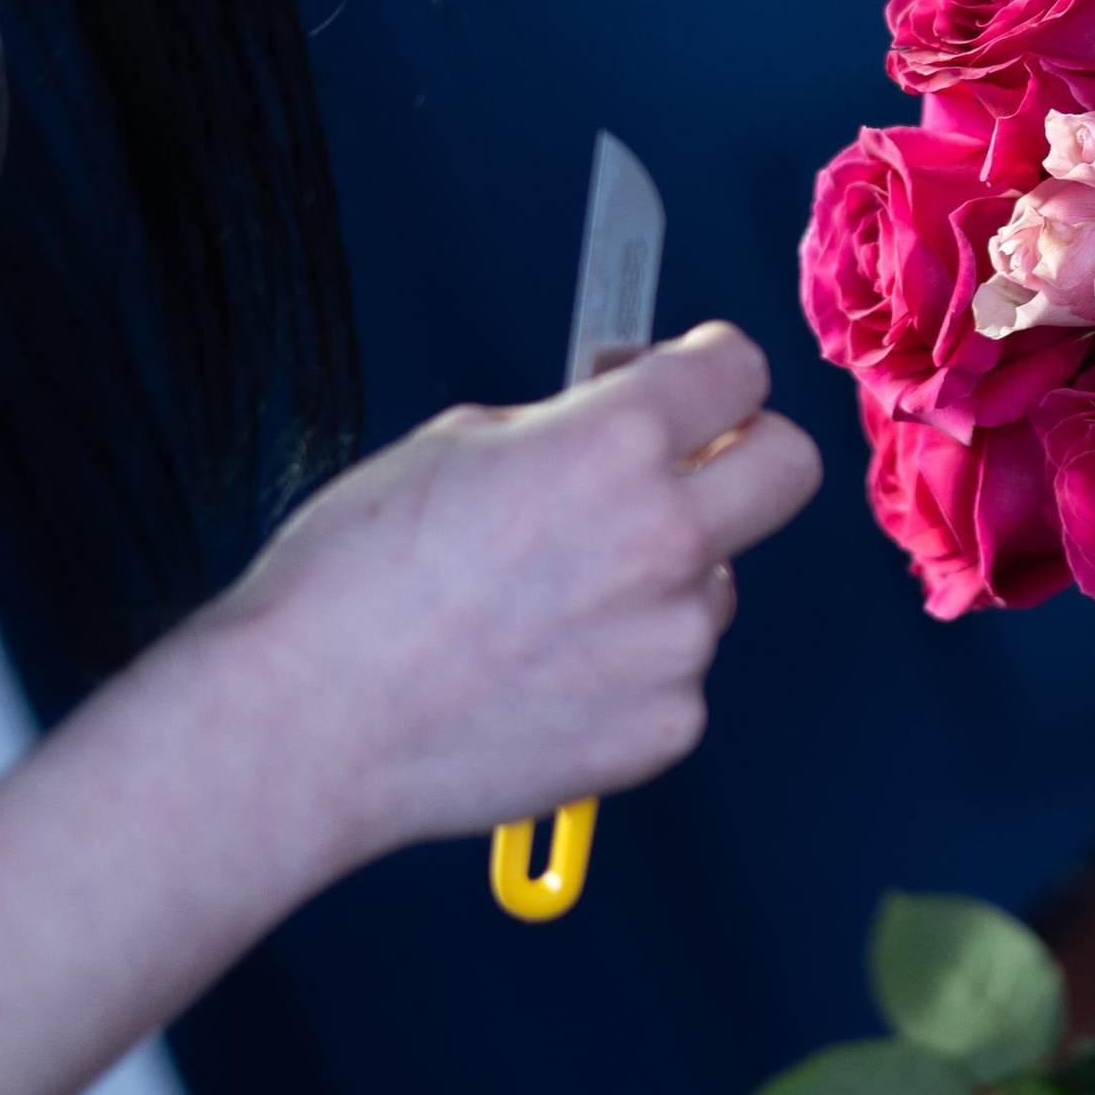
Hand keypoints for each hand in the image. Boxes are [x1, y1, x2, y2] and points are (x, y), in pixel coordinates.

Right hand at [216, 325, 821, 871]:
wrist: (304, 725)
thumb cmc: (351, 581)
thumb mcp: (457, 444)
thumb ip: (567, 430)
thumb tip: (622, 425)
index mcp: (615, 445)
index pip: (739, 369)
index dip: (710, 366)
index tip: (692, 379)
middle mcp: (666, 537)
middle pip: (790, 466)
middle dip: (748, 451)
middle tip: (689, 466)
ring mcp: (674, 643)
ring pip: (717, 581)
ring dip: (665, 576)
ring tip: (552, 605)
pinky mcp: (664, 728)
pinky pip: (676, 673)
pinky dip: (631, 668)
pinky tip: (546, 675)